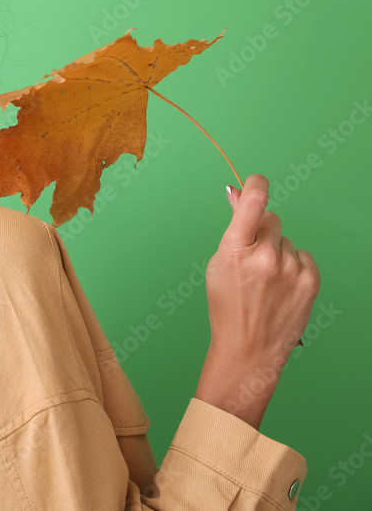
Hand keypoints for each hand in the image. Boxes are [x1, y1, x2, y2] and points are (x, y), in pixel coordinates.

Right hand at [205, 174, 320, 365]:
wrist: (249, 348)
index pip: (253, 200)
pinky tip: (281, 286)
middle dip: (262, 231)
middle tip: (252, 258)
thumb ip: (233, 229)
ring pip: (286, 240)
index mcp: (235, 250)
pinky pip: (302, 255)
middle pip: (271, 220)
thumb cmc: (228, 307)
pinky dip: (293, 265)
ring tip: (266, 281)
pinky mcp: (310, 279)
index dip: (256, 184)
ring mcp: (291, 269)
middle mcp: (266, 256)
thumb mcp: (219, 264)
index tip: (256, 181)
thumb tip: (238, 194)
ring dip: (277, 252)